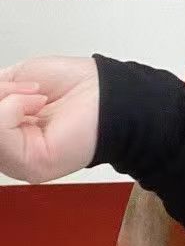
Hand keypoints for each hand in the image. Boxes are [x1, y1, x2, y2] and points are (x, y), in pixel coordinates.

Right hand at [0, 56, 99, 183]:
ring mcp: (17, 162)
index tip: (6, 86)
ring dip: (3, 98)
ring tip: (34, 95)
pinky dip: (12, 106)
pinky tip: (38, 104)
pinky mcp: (30, 165)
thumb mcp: (14, 81)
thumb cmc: (77, 88)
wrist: (111, 93)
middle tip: (21, 87)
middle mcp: (9, 153)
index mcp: (7, 134)